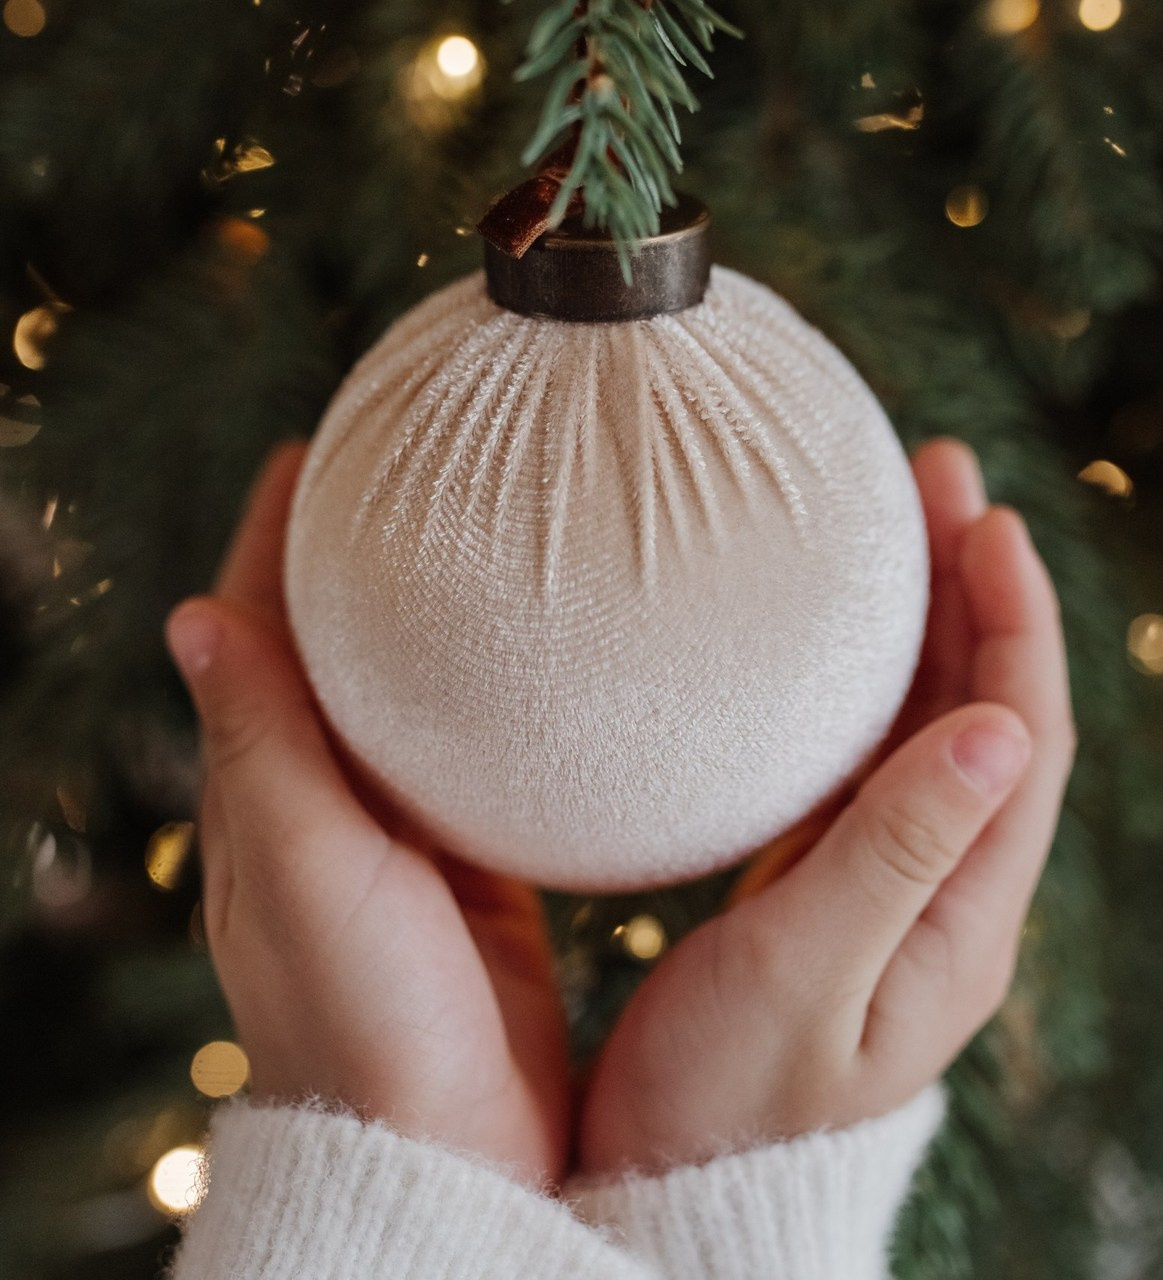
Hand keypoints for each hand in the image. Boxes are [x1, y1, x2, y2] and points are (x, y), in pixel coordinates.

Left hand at [165, 444, 569, 1185]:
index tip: (316, 447)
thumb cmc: (366, 1023)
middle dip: (355, 557)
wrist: (449, 1145)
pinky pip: (469, 756)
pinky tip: (530, 665)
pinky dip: (482, 697)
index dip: (277, 537)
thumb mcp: (308, 874)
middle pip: (330, 648)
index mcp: (269, 796)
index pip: (258, 632)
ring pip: (403, 696)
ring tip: (476, 540)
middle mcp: (326, 806)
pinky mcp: (471, 867)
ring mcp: (400, 836)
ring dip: (421, 619)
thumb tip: (194, 615)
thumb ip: (262, 750)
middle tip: (409, 470)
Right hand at [578, 438, 1075, 1174]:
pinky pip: (869, 762)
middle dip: (972, 590)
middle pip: (982, 711)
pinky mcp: (831, 887)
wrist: (677, 1182)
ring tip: (897, 527)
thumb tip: (996, 727)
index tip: (987, 519)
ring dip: (923, 625)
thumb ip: (894, 855)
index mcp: (960, 916)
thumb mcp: (805, 976)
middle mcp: (942, 892)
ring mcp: (890, 886)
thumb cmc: (726, 1098)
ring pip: (925, 728)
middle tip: (939, 481)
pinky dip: (867, 687)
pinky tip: (835, 641)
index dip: (1011, 621)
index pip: (1019, 737)